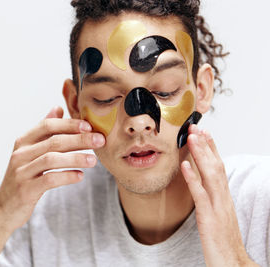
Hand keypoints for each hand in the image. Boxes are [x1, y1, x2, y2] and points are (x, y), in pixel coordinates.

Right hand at [0, 106, 104, 232]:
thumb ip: (43, 131)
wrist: (4, 208)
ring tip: (94, 160)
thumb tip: (58, 108)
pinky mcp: (26, 190)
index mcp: (23, 142)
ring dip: (76, 158)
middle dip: (79, 139)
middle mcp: (20, 154)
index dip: (69, 124)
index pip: (47, 125)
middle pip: (53, 141)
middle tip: (100, 140)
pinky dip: (67, 176)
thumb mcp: (29, 152)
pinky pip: (49, 180)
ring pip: (52, 159)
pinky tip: (80, 176)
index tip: (89, 126)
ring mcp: (21, 172)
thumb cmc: (23, 177)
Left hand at [180, 125, 257, 266]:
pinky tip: (184, 166)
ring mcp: (217, 208)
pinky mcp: (209, 219)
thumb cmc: (222, 241)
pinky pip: (200, 195)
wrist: (232, 264)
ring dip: (200, 155)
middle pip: (216, 166)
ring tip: (191, 138)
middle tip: (195, 127)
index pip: (219, 167)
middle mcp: (223, 199)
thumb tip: (201, 186)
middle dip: (205, 145)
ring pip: (210, 175)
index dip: (211, 149)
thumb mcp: (216, 216)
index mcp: (224, 198)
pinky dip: (193, 179)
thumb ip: (210, 200)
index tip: (203, 134)